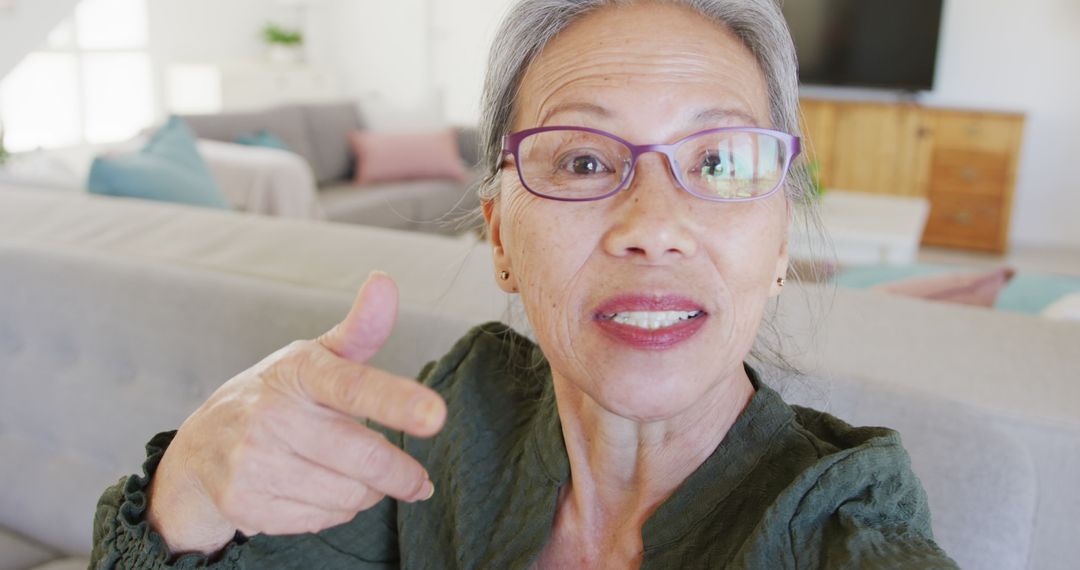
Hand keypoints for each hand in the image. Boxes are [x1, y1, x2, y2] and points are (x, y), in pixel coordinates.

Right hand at [147, 272, 446, 553]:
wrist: (198, 450)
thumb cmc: (275, 396)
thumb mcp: (315, 358)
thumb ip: (360, 328)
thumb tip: (385, 281)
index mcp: (298, 372)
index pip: (353, 386)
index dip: (396, 401)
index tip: (435, 415)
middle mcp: (271, 416)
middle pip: (363, 457)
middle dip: (402, 475)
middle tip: (417, 480)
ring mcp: (253, 462)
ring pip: (349, 496)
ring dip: (368, 493)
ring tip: (354, 477)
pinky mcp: (245, 505)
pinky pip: (323, 519)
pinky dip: (337, 511)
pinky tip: (320, 491)